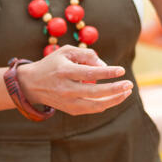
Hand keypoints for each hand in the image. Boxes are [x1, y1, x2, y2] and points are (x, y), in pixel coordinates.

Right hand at [17, 45, 132, 115]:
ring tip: (127, 92)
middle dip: (115, 89)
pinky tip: (115, 97)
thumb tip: (104, 65)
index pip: (90, 74)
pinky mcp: (70, 110)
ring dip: (114, 100)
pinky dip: (105, 104)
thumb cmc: (52, 64)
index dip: (107, 72)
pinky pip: (92, 109)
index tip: (121, 70)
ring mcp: (68, 102)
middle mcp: (66, 88)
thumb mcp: (66, 52)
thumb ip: (86, 54)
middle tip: (129, 84)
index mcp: (64, 71)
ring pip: (95, 105)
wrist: (31, 84)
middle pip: (95, 92)